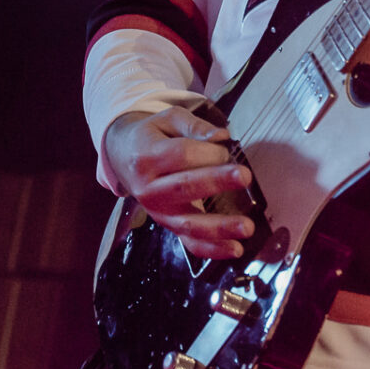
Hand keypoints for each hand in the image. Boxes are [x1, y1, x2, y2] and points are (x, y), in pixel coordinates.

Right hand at [104, 107, 255, 259]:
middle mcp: (148, 189)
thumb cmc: (151, 136)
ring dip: (219, 227)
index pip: (181, 155)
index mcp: (147, 157)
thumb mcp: (167, 119)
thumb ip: (194, 125)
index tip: (228, 148)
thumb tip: (221, 136)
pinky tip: (235, 249)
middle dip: (216, 182)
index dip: (208, 151)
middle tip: (245, 176)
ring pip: (187, 223)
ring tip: (246, 227)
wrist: (122, 156)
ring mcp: (157, 212)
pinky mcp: (167, 226)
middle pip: (185, 187)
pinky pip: (188, 243)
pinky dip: (212, 249)